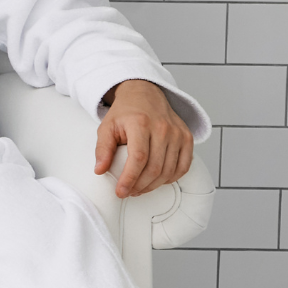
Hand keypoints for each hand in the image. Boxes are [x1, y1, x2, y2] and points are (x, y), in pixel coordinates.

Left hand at [95, 79, 193, 198]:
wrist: (145, 95)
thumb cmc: (125, 113)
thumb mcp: (106, 126)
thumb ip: (102, 149)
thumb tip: (99, 171)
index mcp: (141, 123)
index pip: (138, 158)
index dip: (129, 178)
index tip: (120, 192)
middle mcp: (163, 128)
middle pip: (155, 168)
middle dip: (140, 186)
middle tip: (128, 192)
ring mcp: (178, 133)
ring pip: (169, 170)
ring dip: (153, 185)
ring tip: (139, 189)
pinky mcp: (187, 138)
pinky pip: (183, 166)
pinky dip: (171, 178)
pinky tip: (157, 181)